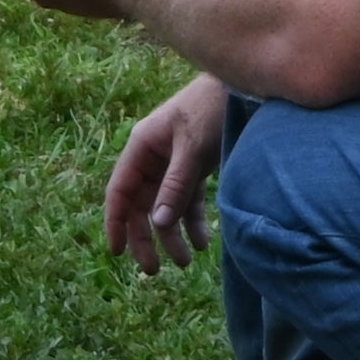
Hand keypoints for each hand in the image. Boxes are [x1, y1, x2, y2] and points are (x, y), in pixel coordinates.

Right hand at [104, 77, 233, 272]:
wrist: (245, 88)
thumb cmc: (212, 109)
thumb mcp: (192, 149)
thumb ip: (175, 185)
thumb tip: (159, 223)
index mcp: (141, 147)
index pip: (120, 191)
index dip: (115, 223)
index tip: (117, 252)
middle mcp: (153, 158)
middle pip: (140, 206)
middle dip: (146, 238)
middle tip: (153, 270)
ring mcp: (173, 164)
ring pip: (165, 208)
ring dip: (172, 235)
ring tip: (185, 262)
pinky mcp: (194, 168)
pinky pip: (187, 201)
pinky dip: (193, 222)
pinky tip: (203, 243)